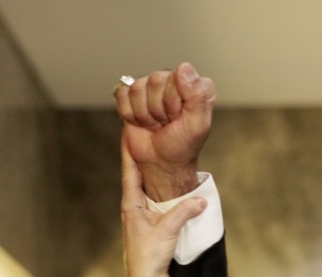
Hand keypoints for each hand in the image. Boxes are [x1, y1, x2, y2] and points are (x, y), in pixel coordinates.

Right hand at [116, 63, 215, 201]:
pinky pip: (123, 95)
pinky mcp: (132, 95)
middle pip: (155, 80)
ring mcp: (152, 87)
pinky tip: (142, 122)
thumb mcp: (198, 125)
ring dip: (145, 114)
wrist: (161, 163)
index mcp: (195, 85)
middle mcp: (174, 81)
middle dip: (159, 109)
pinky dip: (130, 114)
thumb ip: (198, 96)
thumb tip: (184, 68)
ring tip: (156, 124)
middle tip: (167, 122)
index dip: (175, 102)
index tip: (179, 117)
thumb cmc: (181, 146)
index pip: (178, 77)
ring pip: (137, 88)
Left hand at [120, 137, 211, 276]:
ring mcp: (139, 219)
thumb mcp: (168, 230)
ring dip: (150, 175)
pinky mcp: (148, 228)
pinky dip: (158, 192)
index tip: (127, 130)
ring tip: (155, 158)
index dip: (128, 151)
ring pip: (144, 190)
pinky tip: (166, 190)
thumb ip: (184, 212)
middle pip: (136, 177)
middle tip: (144, 138)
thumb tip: (202, 200)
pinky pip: (153, 202)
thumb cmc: (150, 256)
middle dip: (140, 158)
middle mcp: (132, 210)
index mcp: (131, 205)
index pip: (129, 171)